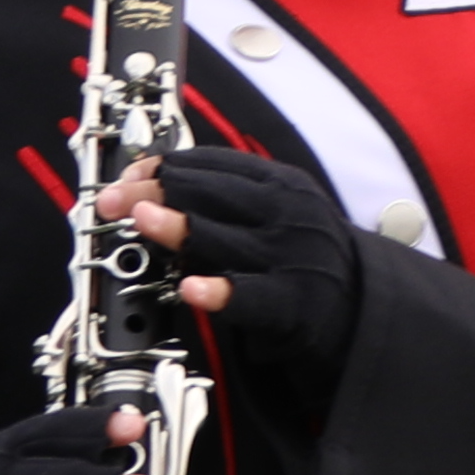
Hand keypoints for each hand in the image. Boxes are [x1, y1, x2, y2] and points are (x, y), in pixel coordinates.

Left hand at [116, 149, 368, 421]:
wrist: (363, 311)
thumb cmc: (303, 260)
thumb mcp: (276, 214)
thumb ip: (227, 199)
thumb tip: (154, 185)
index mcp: (280, 184)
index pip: (212, 164)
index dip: (162, 167)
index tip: (127, 178)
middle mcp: (287, 214)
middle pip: (209, 194)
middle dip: (153, 194)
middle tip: (111, 201)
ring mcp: (291, 258)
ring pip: (222, 238)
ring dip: (177, 228)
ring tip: (141, 220)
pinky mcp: (293, 305)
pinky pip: (249, 297)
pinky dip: (219, 292)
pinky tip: (192, 290)